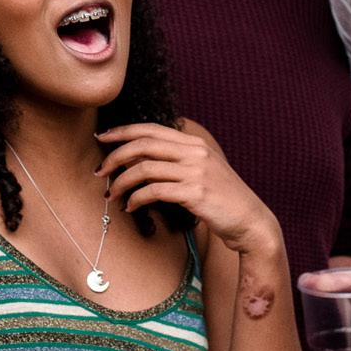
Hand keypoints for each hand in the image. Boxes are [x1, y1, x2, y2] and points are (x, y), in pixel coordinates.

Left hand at [97, 123, 278, 254]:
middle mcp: (195, 152)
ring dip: (121, 182)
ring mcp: (196, 171)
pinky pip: (154, 191)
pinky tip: (130, 208)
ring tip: (111, 195)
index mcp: (195, 143)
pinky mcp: (195, 193)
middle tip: (100, 172)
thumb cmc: (222, 200)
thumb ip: (178, 161)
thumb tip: (139, 160)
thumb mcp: (203, 171)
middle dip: (115, 156)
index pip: (152, 129)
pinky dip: (136, 199)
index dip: (123, 131)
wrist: (250, 221)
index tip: (102, 138)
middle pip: (144, 144)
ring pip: (144, 168)